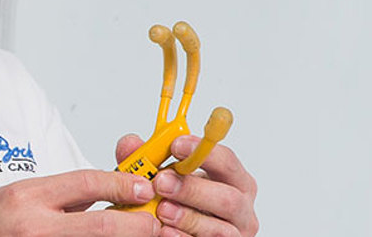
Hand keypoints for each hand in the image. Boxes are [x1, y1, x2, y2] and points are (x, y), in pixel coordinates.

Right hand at [0, 169, 160, 235]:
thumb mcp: (17, 197)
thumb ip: (56, 194)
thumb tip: (102, 189)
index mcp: (26, 197)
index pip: (85, 182)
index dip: (120, 184)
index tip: (142, 186)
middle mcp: (34, 226)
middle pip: (100, 225)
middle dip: (137, 223)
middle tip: (154, 222)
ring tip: (138, 234)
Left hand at [114, 134, 258, 236]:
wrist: (175, 228)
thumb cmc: (175, 199)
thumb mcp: (161, 176)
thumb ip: (147, 159)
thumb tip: (132, 143)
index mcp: (231, 178)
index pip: (226, 160)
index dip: (202, 151)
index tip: (176, 146)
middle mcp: (240, 206)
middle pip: (229, 197)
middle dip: (193, 189)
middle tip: (161, 181)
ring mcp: (235, 233)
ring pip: (220, 228)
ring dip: (188, 217)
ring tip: (162, 210)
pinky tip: (165, 231)